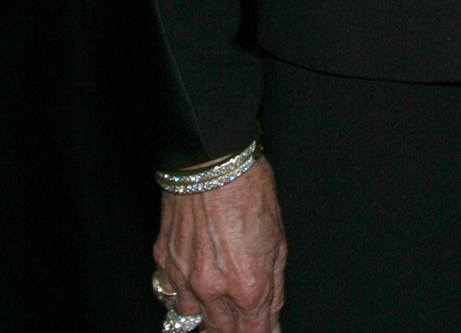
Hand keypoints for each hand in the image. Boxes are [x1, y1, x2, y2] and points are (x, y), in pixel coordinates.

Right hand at [155, 160, 286, 330]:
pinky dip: (183, 292)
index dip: (261, 332)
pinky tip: (194, 279)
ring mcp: (184, 278)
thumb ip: (273, 284)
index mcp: (247, 285)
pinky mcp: (165, 261)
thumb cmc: (250, 189)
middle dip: (234, 329)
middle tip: (242, 318)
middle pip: (221, 332)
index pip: (253, 332)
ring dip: (206, 312)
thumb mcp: (278, 238)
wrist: (213, 161)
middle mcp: (213, 289)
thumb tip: (271, 312)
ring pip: (192, 317)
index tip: (263, 329)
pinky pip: (171, 292)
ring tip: (218, 297)